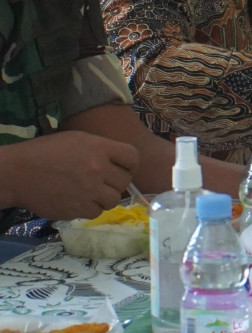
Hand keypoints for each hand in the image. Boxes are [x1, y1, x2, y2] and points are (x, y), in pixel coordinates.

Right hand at [0, 132, 138, 220]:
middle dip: (117, 181)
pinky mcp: (77, 209)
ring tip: (93, 193)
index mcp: (100, 148)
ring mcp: (89, 191)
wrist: (18, 173)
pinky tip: (80, 201)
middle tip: (105, 182)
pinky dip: (91, 208)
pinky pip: (97, 212)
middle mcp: (98, 169)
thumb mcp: (78, 140)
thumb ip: (101, 149)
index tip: (124, 168)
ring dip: (106, 197)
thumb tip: (119, 163)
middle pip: (125, 180)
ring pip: (114, 200)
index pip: (133, 157)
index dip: (131, 164)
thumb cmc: (46, 152)